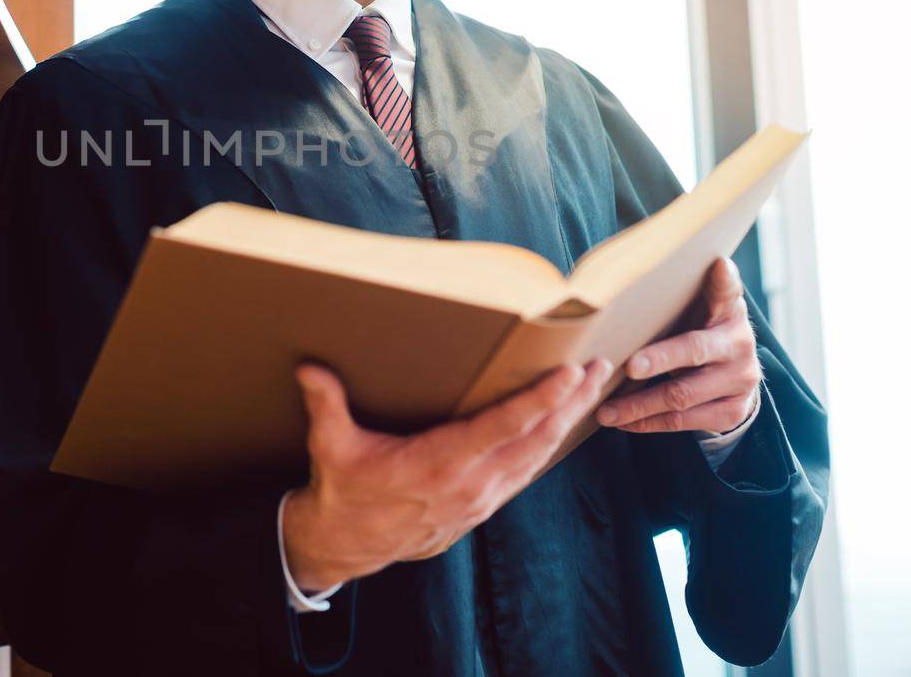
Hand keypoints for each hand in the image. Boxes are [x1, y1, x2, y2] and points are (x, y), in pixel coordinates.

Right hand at [281, 356, 613, 592]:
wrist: (346, 545)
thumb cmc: (342, 491)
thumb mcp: (330, 447)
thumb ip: (326, 405)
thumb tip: (310, 368)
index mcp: (439, 465)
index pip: (504, 427)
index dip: (541, 399)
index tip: (569, 372)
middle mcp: (470, 484)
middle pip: (536, 439)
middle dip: (571, 402)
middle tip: (599, 365)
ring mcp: (481, 500)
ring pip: (538, 457)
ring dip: (568, 422)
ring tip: (592, 387)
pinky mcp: (482, 507)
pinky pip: (527, 472)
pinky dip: (550, 445)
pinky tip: (563, 425)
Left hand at [595, 255, 761, 434]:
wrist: (736, 373)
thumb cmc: (701, 330)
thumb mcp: (700, 307)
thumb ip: (686, 291)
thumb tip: (647, 266)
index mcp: (729, 311)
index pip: (727, 291)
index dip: (723, 280)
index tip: (718, 264)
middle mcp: (740, 345)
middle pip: (694, 350)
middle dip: (659, 360)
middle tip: (628, 366)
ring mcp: (740, 381)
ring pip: (682, 395)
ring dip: (639, 405)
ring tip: (605, 410)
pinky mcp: (733, 412)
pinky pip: (683, 421)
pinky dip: (649, 423)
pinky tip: (624, 422)